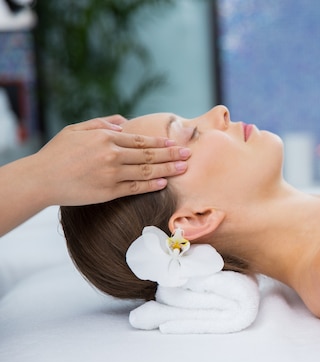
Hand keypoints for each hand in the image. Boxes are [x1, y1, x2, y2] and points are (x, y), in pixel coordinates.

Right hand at [34, 115, 190, 205]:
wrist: (41, 178)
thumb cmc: (57, 153)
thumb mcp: (76, 130)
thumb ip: (101, 123)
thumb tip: (123, 122)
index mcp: (105, 137)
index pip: (140, 139)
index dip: (159, 141)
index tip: (174, 142)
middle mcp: (111, 154)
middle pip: (149, 154)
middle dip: (171, 154)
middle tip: (188, 154)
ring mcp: (112, 173)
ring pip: (147, 171)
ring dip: (168, 169)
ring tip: (183, 168)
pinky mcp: (109, 191)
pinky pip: (136, 188)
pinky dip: (152, 185)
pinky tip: (165, 183)